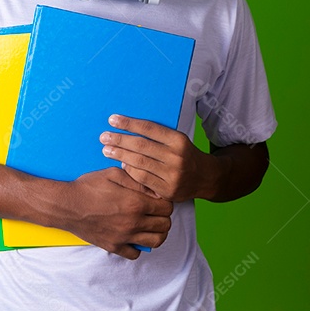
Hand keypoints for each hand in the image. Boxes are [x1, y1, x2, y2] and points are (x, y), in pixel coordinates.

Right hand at [61, 167, 172, 259]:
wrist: (67, 205)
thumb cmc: (89, 186)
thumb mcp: (114, 174)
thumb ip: (138, 181)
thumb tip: (156, 189)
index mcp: (136, 203)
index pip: (167, 207)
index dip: (165, 202)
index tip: (158, 199)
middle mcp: (133, 222)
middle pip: (165, 225)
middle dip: (164, 217)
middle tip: (155, 211)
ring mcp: (124, 237)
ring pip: (156, 242)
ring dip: (157, 233)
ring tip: (149, 225)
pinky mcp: (113, 246)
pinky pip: (136, 254)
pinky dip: (139, 246)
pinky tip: (134, 235)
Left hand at [100, 115, 218, 202]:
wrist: (205, 178)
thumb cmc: (186, 155)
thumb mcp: (178, 140)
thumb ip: (158, 137)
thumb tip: (128, 131)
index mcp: (179, 140)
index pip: (149, 129)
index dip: (129, 123)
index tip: (112, 119)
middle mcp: (177, 157)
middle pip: (141, 146)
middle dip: (119, 140)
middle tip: (104, 137)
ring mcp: (172, 175)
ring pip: (139, 163)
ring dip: (120, 155)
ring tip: (107, 150)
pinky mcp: (167, 191)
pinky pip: (142, 179)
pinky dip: (129, 170)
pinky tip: (121, 165)